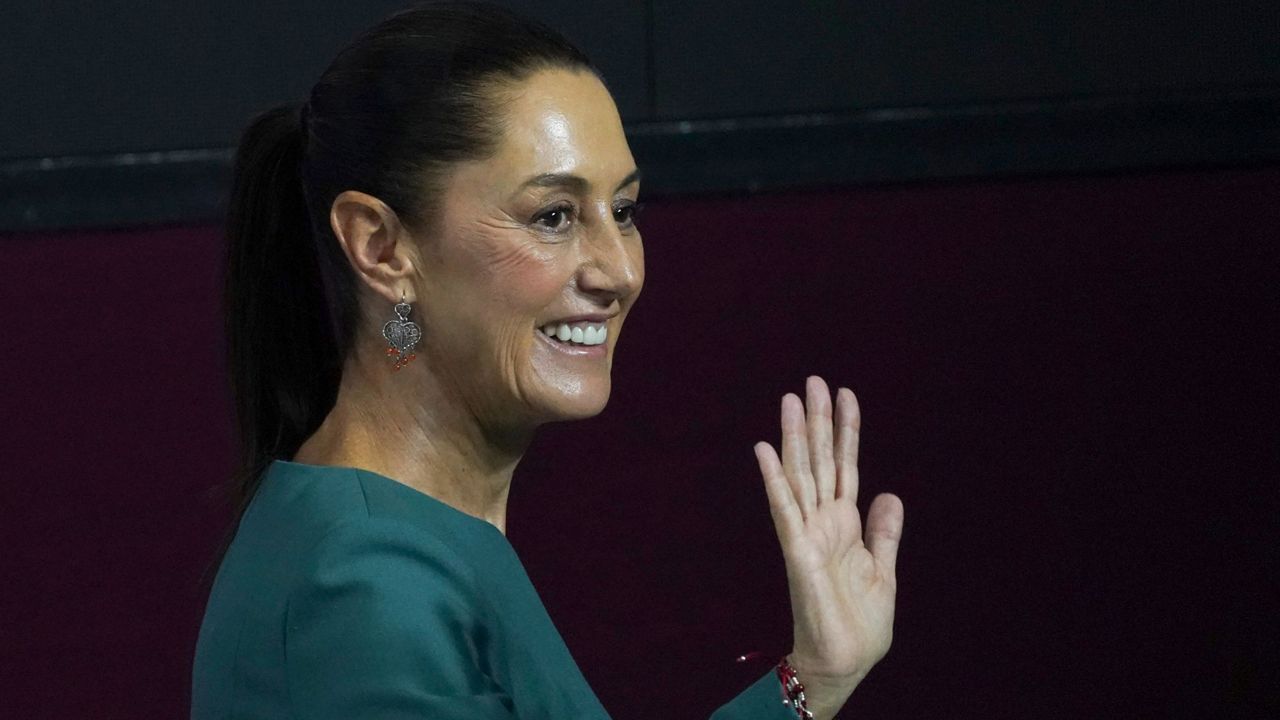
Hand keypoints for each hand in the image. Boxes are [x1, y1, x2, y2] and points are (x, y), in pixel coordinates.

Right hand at [754, 377, 903, 717]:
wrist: (845, 661)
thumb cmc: (860, 623)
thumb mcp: (883, 570)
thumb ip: (884, 532)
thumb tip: (889, 493)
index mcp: (845, 523)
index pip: (844, 466)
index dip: (846, 431)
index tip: (846, 394)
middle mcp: (823, 521)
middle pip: (818, 460)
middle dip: (817, 421)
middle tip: (813, 380)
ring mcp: (807, 533)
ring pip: (800, 474)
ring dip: (793, 437)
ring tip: (791, 399)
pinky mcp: (797, 551)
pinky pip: (784, 509)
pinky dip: (773, 479)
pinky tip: (763, 449)